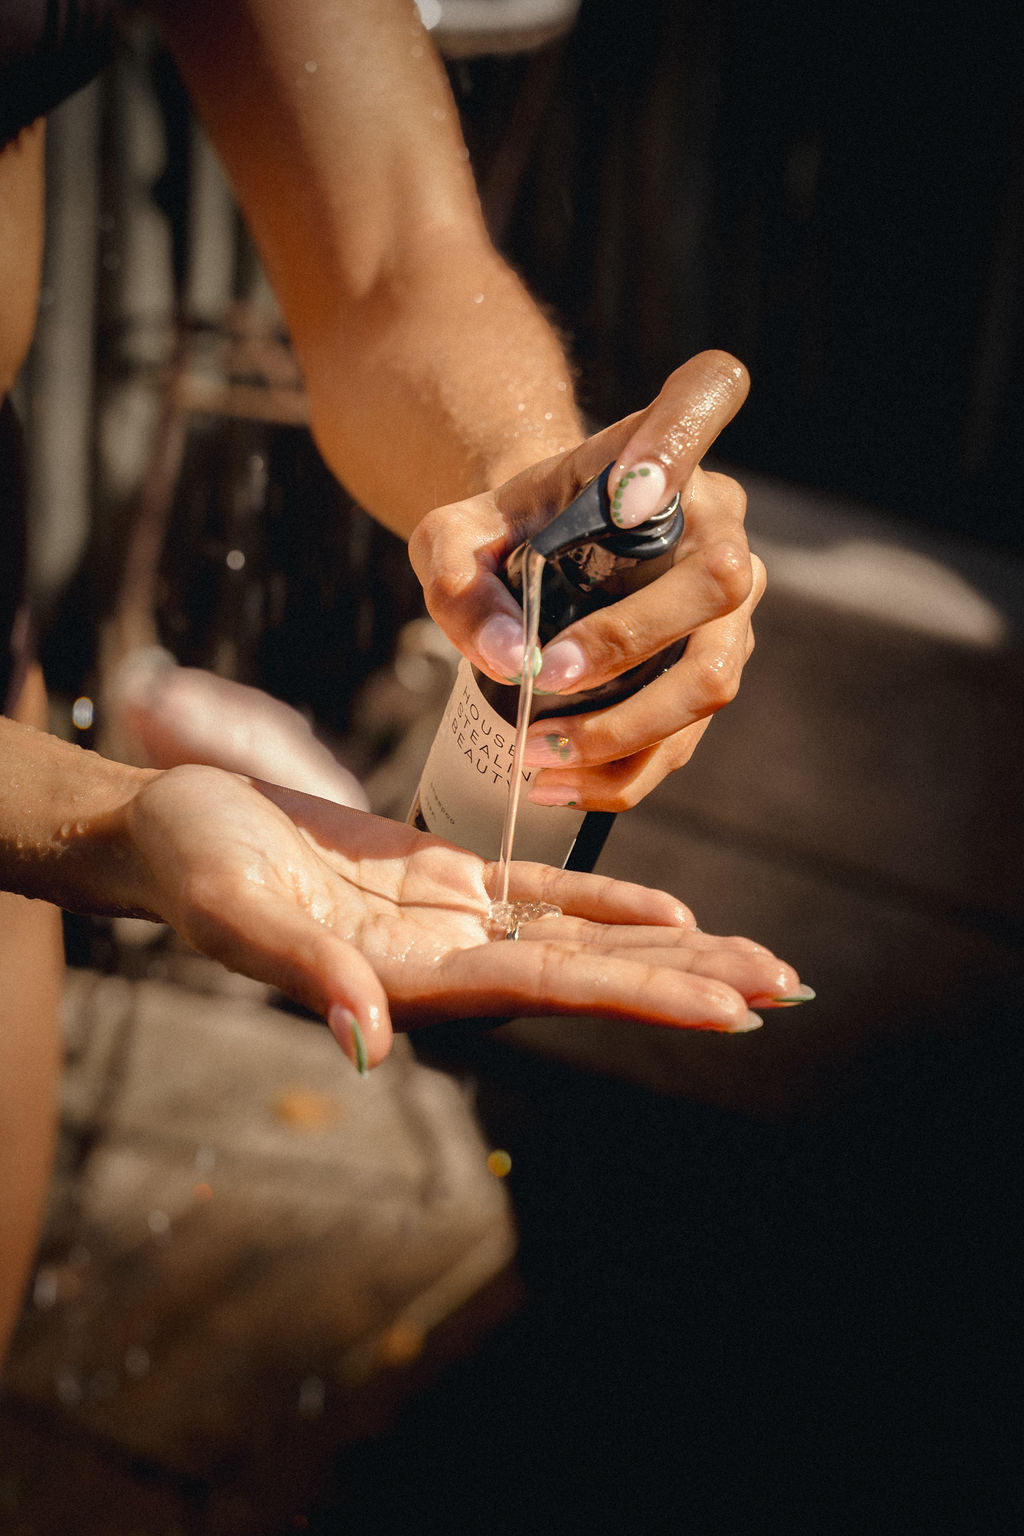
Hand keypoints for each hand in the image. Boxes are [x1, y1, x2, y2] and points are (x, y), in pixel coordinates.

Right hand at [126, 767, 808, 1071]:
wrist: (170, 827)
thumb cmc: (190, 865)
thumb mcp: (234, 914)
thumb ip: (303, 975)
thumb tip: (367, 1047)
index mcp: (406, 982)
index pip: (546, 988)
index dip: (641, 994)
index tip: (731, 1010)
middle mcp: (442, 964)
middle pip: (588, 974)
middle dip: (687, 983)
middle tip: (787, 988)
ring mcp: (447, 923)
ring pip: (579, 940)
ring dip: (668, 952)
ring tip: (754, 964)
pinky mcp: (439, 879)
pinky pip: (539, 896)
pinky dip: (606, 905)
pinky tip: (671, 915)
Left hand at [409, 351, 761, 809]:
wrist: (535, 562)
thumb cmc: (501, 532)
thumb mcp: (452, 535)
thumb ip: (458, 576)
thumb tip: (513, 660)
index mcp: (658, 454)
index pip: (703, 400)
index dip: (681, 441)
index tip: (626, 488)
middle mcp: (717, 526)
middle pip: (718, 584)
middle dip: (631, 643)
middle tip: (548, 679)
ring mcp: (728, 611)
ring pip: (710, 680)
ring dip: (623, 731)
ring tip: (536, 757)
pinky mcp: (708, 677)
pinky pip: (685, 740)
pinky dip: (619, 774)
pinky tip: (552, 784)